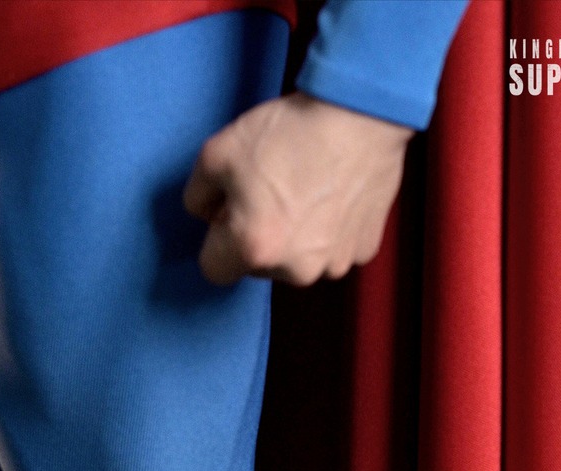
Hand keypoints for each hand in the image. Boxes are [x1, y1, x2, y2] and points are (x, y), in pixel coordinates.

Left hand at [184, 91, 412, 286]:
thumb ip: (198, 194)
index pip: (214, 270)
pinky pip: (334, 250)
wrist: (362, 112)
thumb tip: (208, 214)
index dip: (217, 238)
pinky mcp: (362, 251)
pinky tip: (334, 195)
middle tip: (274, 191)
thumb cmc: (290, 131)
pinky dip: (331, 230)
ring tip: (308, 190)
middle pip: (259, 267)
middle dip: (259, 237)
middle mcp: (294, 270)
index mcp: (254, 248)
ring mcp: (333, 264)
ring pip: (298, 262)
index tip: (232, 211)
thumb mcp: (217, 151)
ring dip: (296, 238)